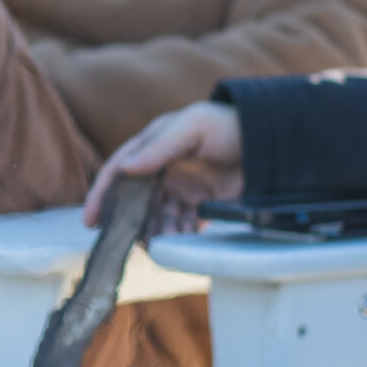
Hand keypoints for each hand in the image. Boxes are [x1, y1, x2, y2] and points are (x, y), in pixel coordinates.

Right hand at [84, 101, 244, 235]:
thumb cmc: (229, 124)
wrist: (275, 139)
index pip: (117, 172)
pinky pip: (183, 223)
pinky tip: (180, 240)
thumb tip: (125, 168)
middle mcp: (162, 169)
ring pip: (158, 216)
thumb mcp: (192, 126)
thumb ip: (159, 147)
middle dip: (132, 222)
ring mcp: (182, 188)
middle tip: (133, 239)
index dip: (101, 195)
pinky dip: (179, 234)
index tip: (91, 220)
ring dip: (156, 230)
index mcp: (152, 147)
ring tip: (160, 242)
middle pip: (135, 201)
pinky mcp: (202, 203)